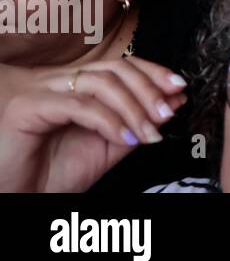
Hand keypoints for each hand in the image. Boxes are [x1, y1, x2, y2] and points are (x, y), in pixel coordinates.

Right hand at [0, 59, 186, 192]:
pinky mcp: (27, 107)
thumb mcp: (108, 146)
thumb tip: (174, 102)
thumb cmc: (55, 173)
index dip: (154, 72)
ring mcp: (41, 90)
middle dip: (149, 89)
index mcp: (77, 84)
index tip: (181, 88)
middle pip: (115, 68)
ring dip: (133, 108)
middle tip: (169, 113)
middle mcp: (59, 80)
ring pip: (100, 83)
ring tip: (149, 134)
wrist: (18, 195)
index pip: (122, 65)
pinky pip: (78, 106)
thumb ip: (138, 124)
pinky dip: (108, 121)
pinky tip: (125, 138)